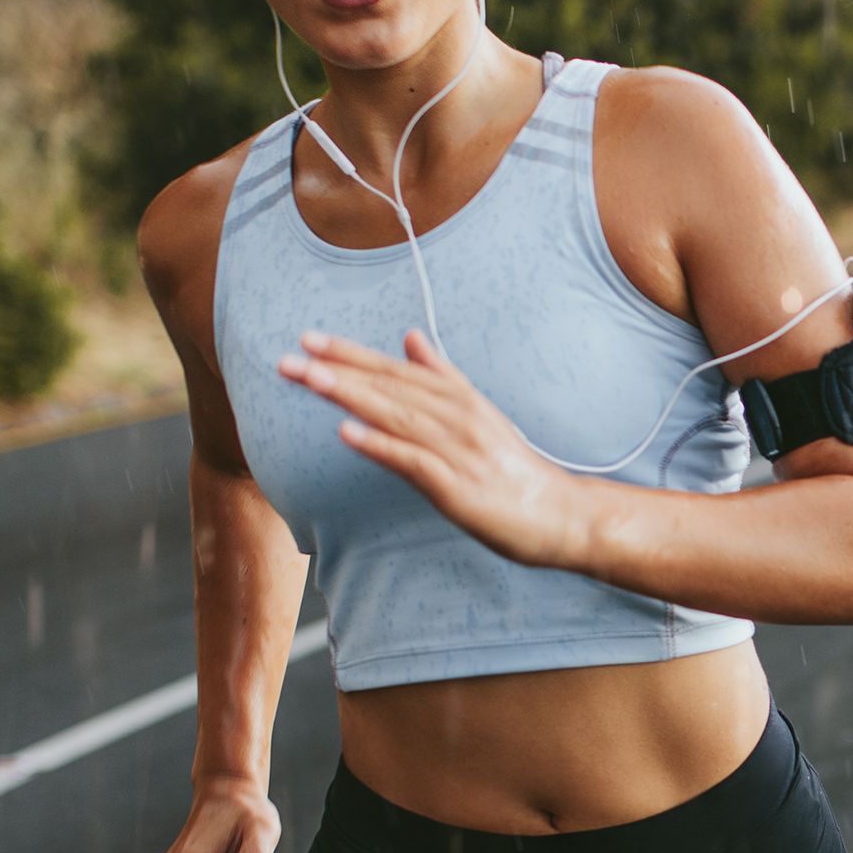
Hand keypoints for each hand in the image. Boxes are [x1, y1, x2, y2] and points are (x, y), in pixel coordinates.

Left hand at [276, 329, 596, 570]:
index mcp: (458, 400)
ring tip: (311, 380)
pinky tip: (349, 434)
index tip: (310, 340)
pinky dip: (382, 446)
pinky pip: (414, 463)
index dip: (352, 355)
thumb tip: (411, 338)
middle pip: (390, 389)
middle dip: (338, 372)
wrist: (562, 514)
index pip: (396, 371)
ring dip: (351, 397)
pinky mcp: (458, 488)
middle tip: (291, 358)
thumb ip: (443, 376)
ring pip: (397, 417)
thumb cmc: (515, 469)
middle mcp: (457, 418)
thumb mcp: (480, 413)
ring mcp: (458, 452)